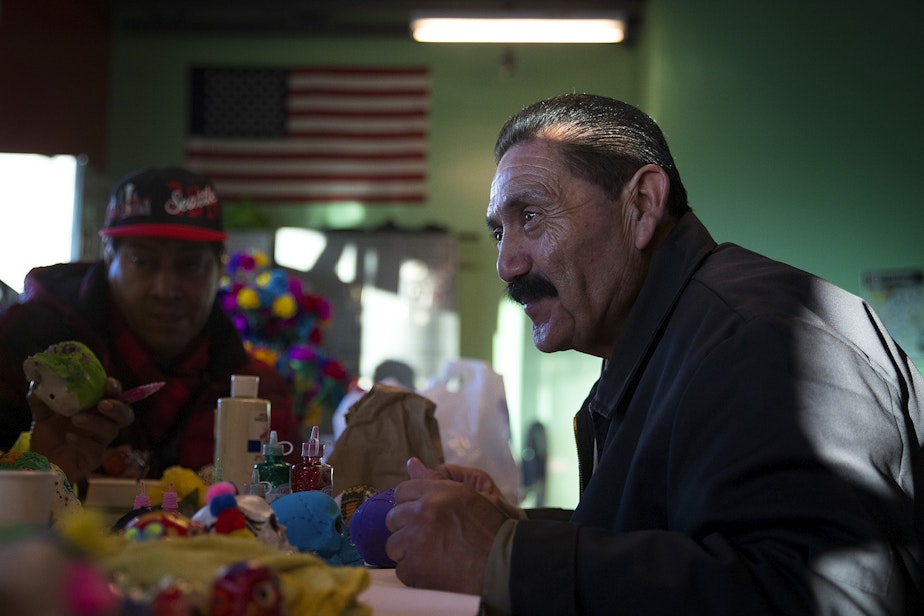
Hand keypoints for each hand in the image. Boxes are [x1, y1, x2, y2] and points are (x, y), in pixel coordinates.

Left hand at [27, 377, 134, 482]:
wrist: (40, 463)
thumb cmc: (49, 436)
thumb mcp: (43, 415)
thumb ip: (42, 401)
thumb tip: (36, 384)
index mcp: (95, 409)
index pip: (113, 396)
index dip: (114, 389)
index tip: (107, 383)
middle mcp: (103, 424)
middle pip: (125, 415)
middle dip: (118, 408)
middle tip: (102, 404)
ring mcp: (100, 442)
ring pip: (110, 431)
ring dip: (95, 423)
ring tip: (76, 419)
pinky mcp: (94, 459)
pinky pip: (95, 450)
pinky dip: (83, 442)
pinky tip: (69, 437)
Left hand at [385, 457, 510, 594]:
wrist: (506, 566)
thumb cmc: (493, 530)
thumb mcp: (470, 495)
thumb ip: (438, 480)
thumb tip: (411, 463)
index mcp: (439, 492)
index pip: (402, 492)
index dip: (411, 505)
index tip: (422, 517)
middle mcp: (425, 512)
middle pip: (393, 518)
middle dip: (407, 528)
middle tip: (430, 538)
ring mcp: (417, 541)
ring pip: (393, 545)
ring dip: (409, 551)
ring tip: (434, 556)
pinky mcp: (415, 568)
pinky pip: (401, 569)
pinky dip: (415, 573)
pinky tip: (435, 570)